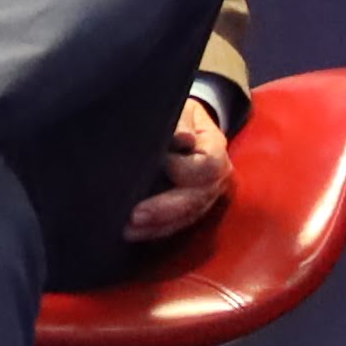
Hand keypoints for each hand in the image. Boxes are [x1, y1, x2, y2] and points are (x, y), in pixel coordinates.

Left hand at [125, 96, 234, 245]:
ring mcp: (206, 198)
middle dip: (165, 210)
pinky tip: (135, 234)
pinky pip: (176, 226)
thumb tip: (183, 139)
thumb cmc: (179, 118)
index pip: (207, 166)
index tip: (160, 162)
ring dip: (157, 227)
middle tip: (134, 216)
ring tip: (128, 231)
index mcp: (215, 149)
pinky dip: (155, 231)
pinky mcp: (190, 211)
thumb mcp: (181, 111)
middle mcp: (217, 178)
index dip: (182, 169)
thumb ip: (180, 122)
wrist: (184, 128)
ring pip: (186, 218)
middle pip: (196, 200)